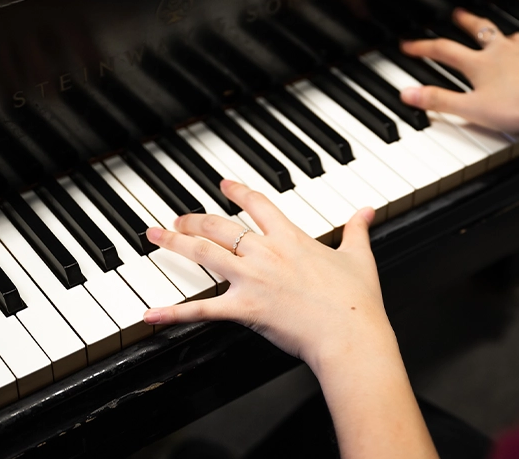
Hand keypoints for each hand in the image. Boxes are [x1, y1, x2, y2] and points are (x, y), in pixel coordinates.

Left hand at [142, 180, 390, 370]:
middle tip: (178, 218)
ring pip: (204, 254)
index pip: (258, 205)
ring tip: (155, 237)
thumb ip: (357, 230)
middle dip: (195, 219)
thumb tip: (367, 211)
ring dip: (175, 243)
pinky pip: (202, 309)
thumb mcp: (359, 258)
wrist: (349, 334)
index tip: (224, 184)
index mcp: (291, 238)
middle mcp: (266, 253)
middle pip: (221, 226)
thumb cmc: (355, 301)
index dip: (238, 192)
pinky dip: (174, 312)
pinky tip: (151, 314)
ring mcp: (252, 280)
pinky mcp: (244, 309)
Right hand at [400, 8, 518, 134]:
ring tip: (501, 32)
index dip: (423, 48)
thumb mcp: (471, 109)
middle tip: (458, 14)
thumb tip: (407, 93)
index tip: (410, 45)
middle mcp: (502, 50)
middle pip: (479, 30)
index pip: (444, 51)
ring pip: (512, 35)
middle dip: (466, 22)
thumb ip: (438, 101)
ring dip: (504, 32)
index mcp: (480, 64)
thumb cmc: (518, 109)